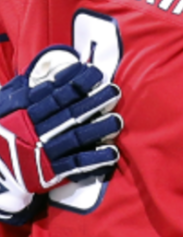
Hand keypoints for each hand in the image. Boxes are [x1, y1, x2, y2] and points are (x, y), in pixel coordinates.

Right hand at [0, 46, 122, 216]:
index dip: (76, 82)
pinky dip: (94, 159)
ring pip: (75, 137)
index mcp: (26, 110)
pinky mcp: (48, 171)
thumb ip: (24, 86)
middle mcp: (36, 129)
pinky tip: (111, 152)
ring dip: (98, 129)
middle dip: (94, 102)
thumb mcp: (5, 102)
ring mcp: (43, 150)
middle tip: (114, 91)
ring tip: (117, 121)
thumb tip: (46, 65)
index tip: (95, 72)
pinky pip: (74, 164)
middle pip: (70, 113)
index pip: (55, 92)